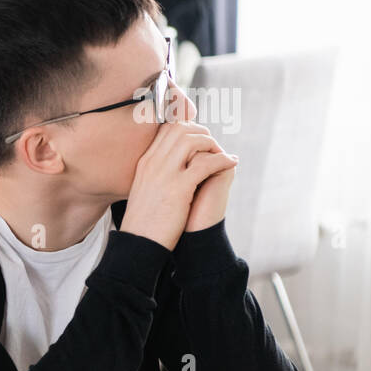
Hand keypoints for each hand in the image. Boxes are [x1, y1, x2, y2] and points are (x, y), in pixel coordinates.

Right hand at [119, 120, 237, 249]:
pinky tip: (231, 164)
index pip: (166, 129)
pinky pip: (206, 163)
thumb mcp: (144, 190)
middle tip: (213, 147)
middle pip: (180, 129)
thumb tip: (173, 167)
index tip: (200, 138)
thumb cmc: (143, 221)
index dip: (187, 127)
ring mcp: (164, 174)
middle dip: (202, 133)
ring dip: (212, 144)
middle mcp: (153, 164)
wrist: (138, 243)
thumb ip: (156, 174)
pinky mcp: (178, 188)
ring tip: (221, 155)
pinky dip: (223, 160)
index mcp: (145, 163)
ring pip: (192, 141)